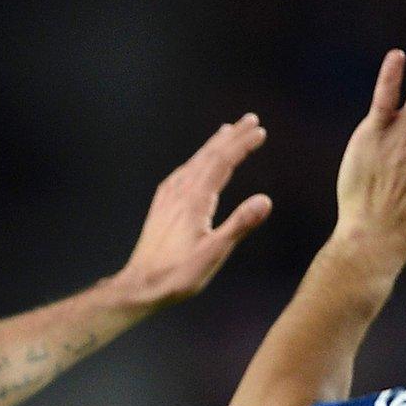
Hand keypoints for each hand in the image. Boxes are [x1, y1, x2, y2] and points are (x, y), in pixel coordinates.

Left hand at [108, 114, 272, 310]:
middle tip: (249, 119)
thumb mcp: (213, 253)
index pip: (223, 162)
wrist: (140, 285)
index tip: (260, 131)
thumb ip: (239, 225)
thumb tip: (265, 200)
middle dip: (231, 137)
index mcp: (195, 200)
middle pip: (209, 156)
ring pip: (194, 162)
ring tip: (225, 132)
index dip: (242, 145)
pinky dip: (194, 162)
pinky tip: (194, 165)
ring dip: (213, 146)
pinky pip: (181, 174)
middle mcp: (180, 192)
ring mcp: (168, 198)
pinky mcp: (161, 207)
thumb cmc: (177, 274)